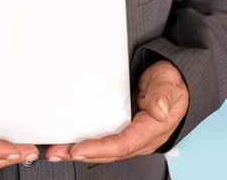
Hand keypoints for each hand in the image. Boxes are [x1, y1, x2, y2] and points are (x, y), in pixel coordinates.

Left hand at [44, 60, 188, 163]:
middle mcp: (139, 136)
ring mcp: (130, 132)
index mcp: (151, 129)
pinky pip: (103, 138)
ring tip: (56, 150)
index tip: (78, 149)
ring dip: (79, 150)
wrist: (173, 77)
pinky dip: (86, 141)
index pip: (123, 144)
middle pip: (108, 151)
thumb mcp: (168, 83)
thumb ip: (162, 95)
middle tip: (57, 152)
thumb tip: (158, 110)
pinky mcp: (122, 125)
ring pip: (103, 148)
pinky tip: (69, 140)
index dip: (100, 148)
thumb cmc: (171, 82)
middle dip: (81, 153)